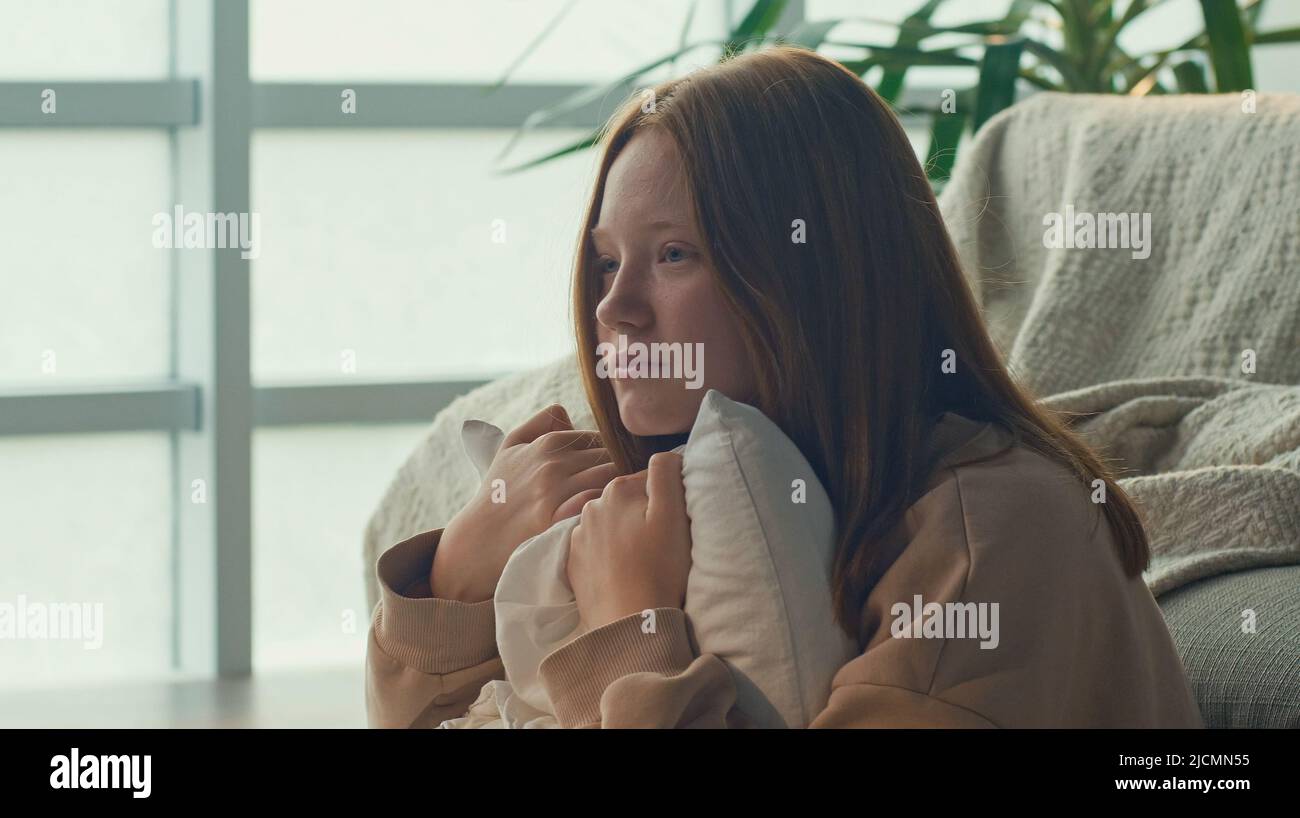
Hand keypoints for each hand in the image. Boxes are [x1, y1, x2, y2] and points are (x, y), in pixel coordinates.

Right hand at [431, 404, 617, 602]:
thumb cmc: (500, 491)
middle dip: (620, 470)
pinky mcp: (556, 517)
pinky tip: (605, 515)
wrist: (480, 536)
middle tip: (625, 487)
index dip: (611, 454)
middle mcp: (553, 462)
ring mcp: (555, 490)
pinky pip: (598, 502)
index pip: (601, 439)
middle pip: (610, 457)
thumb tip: (569, 413)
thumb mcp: (510, 447)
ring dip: (618, 488)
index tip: (614, 470)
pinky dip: (606, 505)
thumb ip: (540, 422)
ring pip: (610, 478)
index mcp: (547, 442)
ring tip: (619, 502)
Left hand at [567, 451, 692, 630]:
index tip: (674, 523)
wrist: (631, 623)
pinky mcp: (572, 563)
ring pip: (609, 524)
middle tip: (660, 543)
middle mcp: (590, 507)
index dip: (666, 499)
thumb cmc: (660, 568)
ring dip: (624, 534)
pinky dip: (608, 554)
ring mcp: (577, 536)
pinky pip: (595, 548)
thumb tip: (662, 454)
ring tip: (642, 560)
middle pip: (626, 501)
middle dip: (642, 514)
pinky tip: (623, 571)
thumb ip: (666, 473)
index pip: (649, 481)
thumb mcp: (673, 514)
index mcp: (617, 490)